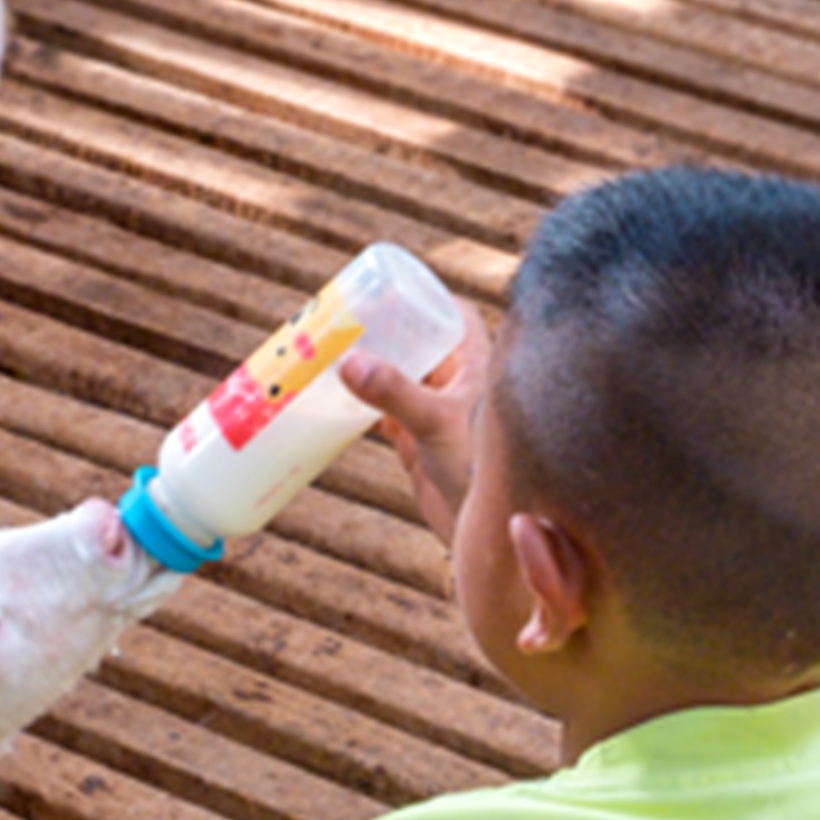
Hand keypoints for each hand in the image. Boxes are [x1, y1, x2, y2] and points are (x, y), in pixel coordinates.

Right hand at [341, 299, 492, 547]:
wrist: (488, 529)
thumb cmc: (480, 468)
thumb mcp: (435, 421)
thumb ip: (393, 393)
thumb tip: (349, 363)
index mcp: (476, 364)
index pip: (453, 313)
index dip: (425, 297)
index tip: (387, 290)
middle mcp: (457, 384)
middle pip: (420, 342)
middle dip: (387, 331)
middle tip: (344, 318)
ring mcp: (436, 414)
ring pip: (400, 379)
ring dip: (371, 369)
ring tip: (330, 352)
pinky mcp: (419, 443)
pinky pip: (385, 414)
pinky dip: (362, 406)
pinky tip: (336, 399)